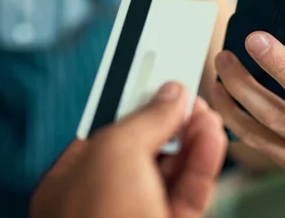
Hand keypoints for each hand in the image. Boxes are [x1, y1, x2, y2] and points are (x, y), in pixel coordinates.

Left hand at [31, 82, 227, 217]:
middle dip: (168, 119)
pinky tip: (212, 135)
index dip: (132, 103)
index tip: (155, 80)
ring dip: (190, 136)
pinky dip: (202, 161)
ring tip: (206, 111)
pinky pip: (189, 190)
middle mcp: (103, 198)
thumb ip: (145, 119)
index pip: (105, 131)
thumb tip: (172, 96)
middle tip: (188, 94)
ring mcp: (138, 215)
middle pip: (141, 147)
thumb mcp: (116, 154)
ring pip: (170, 169)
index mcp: (72, 181)